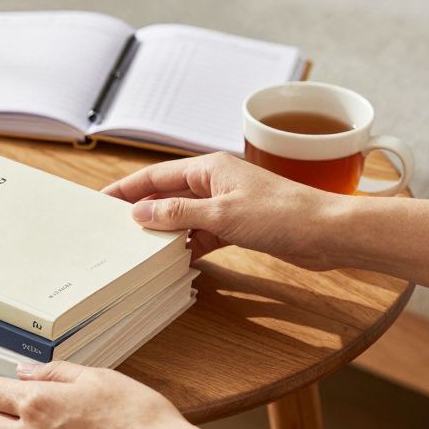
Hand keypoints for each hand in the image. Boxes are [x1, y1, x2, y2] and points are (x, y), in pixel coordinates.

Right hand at [103, 152, 343, 269]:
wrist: (328, 232)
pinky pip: (202, 233)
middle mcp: (215, 183)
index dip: (126, 188)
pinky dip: (187, 246)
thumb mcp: (221, 214)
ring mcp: (226, 204)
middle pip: (166, 194)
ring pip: (183, 216)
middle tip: (111, 229)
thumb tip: (140, 213)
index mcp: (208, 169)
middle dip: (140, 210)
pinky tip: (173, 260)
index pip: (155, 175)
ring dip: (164, 230)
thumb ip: (177, 213)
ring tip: (136, 248)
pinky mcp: (238, 226)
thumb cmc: (282, 214)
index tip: (100, 201)